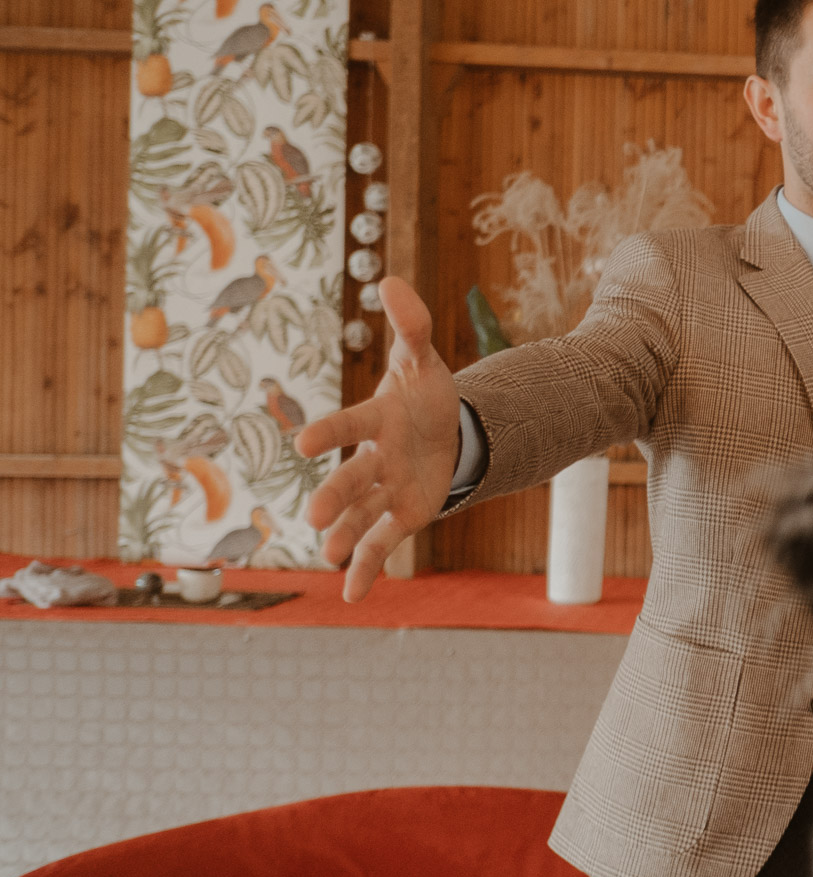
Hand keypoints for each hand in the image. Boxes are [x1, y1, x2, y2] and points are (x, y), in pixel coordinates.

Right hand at [293, 277, 460, 600]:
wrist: (446, 431)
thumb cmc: (425, 394)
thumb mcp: (423, 358)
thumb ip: (412, 324)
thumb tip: (394, 282)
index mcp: (376, 419)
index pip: (351, 423)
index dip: (330, 432)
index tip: (303, 442)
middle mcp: (374, 457)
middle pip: (353, 477)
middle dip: (336, 494)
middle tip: (315, 514)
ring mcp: (387, 489)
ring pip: (362, 514)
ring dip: (346, 534)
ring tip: (330, 551)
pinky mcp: (403, 515)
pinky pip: (382, 543)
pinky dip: (367, 568)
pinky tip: (350, 595)